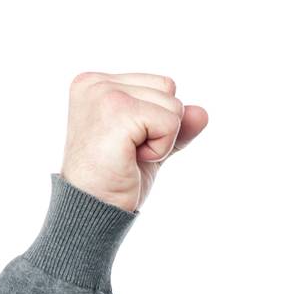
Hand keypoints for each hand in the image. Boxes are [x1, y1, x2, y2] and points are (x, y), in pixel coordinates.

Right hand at [59, 71, 208, 213]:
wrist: (92, 211)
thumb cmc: (113, 182)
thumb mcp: (150, 148)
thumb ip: (173, 126)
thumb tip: (202, 113)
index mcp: (98, 83)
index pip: (160, 85)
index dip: (157, 122)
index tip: (126, 144)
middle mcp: (97, 82)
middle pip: (168, 89)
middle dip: (161, 128)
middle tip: (128, 152)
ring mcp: (104, 93)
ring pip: (173, 106)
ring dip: (161, 141)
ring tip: (128, 155)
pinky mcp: (117, 110)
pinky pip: (170, 123)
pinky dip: (160, 149)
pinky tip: (132, 158)